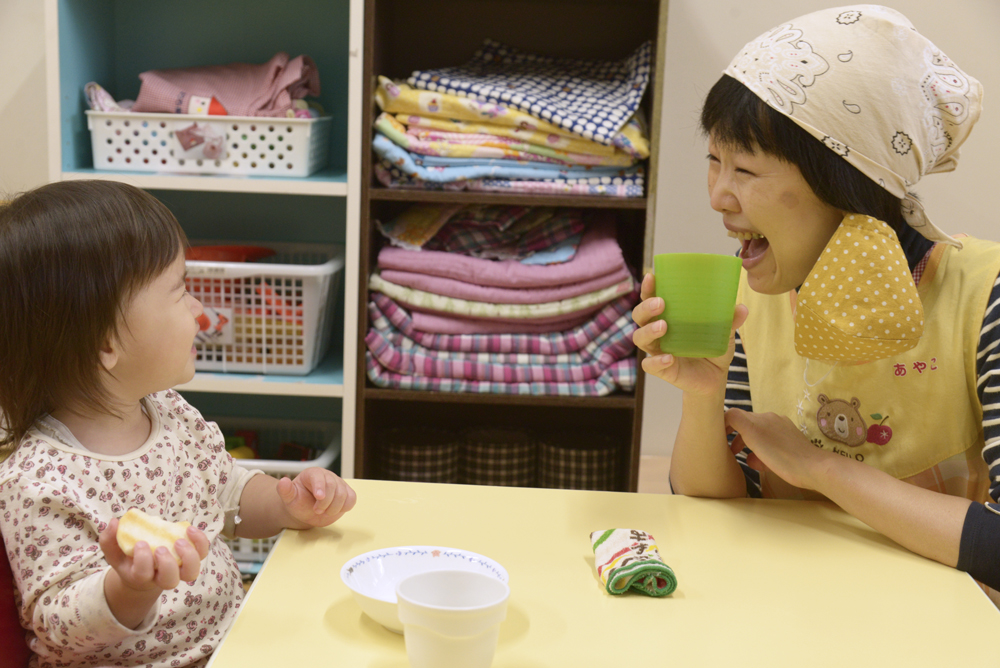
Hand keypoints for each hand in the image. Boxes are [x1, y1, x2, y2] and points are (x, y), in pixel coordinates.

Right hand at [99, 517, 208, 592]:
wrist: (145, 573)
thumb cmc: (128, 560)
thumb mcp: (114, 552)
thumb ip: (109, 540)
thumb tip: (113, 522)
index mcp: (140, 576)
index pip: (142, 575)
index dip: (143, 560)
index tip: (140, 543)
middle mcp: (162, 578)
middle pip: (170, 581)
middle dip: (167, 564)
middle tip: (161, 548)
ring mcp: (179, 570)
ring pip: (191, 572)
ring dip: (189, 556)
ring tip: (179, 540)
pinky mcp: (191, 559)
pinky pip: (202, 553)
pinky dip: (200, 542)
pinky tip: (190, 529)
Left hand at [276, 468, 356, 527]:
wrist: (306, 511)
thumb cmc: (298, 502)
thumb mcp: (289, 498)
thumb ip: (285, 490)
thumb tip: (283, 482)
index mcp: (313, 474)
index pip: (319, 477)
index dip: (320, 487)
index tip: (319, 497)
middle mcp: (327, 476)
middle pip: (333, 486)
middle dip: (325, 502)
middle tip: (317, 510)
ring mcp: (339, 484)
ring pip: (343, 494)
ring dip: (334, 508)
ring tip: (324, 512)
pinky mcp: (347, 493)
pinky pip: (352, 498)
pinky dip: (345, 506)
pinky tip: (335, 510)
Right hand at [631, 272, 748, 396]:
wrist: (715, 376)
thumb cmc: (712, 347)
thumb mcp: (723, 332)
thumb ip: (730, 320)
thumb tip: (741, 308)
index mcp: (668, 316)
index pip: (651, 298)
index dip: (648, 288)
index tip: (652, 277)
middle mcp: (657, 331)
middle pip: (639, 316)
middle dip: (646, 307)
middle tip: (661, 303)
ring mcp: (657, 350)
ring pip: (640, 338)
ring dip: (648, 330)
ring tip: (663, 326)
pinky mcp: (662, 369)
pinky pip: (650, 365)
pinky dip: (656, 361)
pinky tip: (669, 358)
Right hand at [724, 408, 832, 490]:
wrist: (812, 469)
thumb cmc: (781, 455)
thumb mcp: (753, 434)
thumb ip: (736, 420)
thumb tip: (726, 416)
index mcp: (761, 418)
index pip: (735, 415)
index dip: (724, 425)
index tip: (718, 438)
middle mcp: (771, 420)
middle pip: (747, 425)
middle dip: (736, 437)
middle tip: (729, 451)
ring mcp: (782, 431)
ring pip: (758, 435)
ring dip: (749, 445)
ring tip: (746, 459)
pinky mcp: (790, 442)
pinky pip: (770, 443)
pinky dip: (762, 451)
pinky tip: (762, 464)